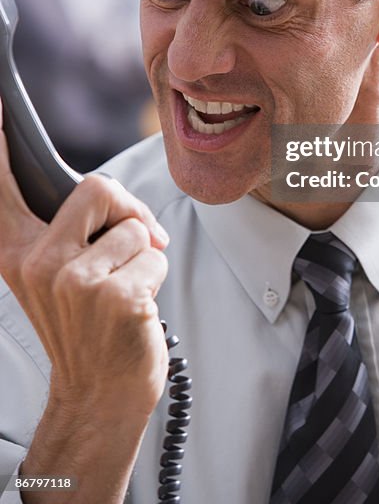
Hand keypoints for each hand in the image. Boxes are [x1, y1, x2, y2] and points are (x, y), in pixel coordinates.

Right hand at [0, 99, 169, 423]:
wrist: (99, 398)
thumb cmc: (87, 327)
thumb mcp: (55, 278)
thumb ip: (66, 231)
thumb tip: (106, 193)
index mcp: (16, 252)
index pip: (1, 188)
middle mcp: (37, 263)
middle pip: (97, 188)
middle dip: (126, 211)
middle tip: (128, 241)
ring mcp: (74, 281)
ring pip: (134, 225)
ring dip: (143, 253)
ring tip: (123, 288)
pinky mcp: (114, 295)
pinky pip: (155, 253)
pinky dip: (156, 274)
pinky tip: (136, 306)